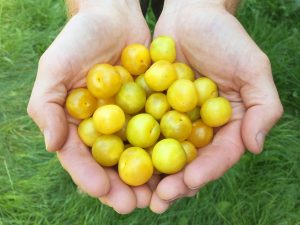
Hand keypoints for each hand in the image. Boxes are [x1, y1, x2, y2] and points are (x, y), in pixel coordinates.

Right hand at [27, 0, 151, 213]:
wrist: (113, 15)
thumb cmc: (79, 39)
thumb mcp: (54, 69)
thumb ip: (47, 107)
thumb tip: (52, 145)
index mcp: (77, 124)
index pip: (80, 158)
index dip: (89, 177)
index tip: (104, 191)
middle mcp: (104, 127)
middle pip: (111, 164)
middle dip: (122, 186)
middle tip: (135, 204)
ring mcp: (130, 119)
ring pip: (138, 155)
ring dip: (148, 177)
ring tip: (158, 194)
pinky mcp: (152, 108)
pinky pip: (161, 131)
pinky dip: (168, 149)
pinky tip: (179, 164)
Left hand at [150, 0, 282, 212]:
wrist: (190, 14)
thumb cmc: (225, 37)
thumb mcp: (252, 68)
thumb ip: (262, 106)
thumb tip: (255, 145)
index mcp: (225, 124)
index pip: (219, 155)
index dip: (206, 171)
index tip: (188, 181)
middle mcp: (199, 127)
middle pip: (189, 162)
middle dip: (175, 182)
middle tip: (158, 200)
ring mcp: (173, 119)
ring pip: (162, 153)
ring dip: (151, 175)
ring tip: (137, 193)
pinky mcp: (151, 108)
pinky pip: (141, 130)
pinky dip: (132, 146)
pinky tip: (119, 161)